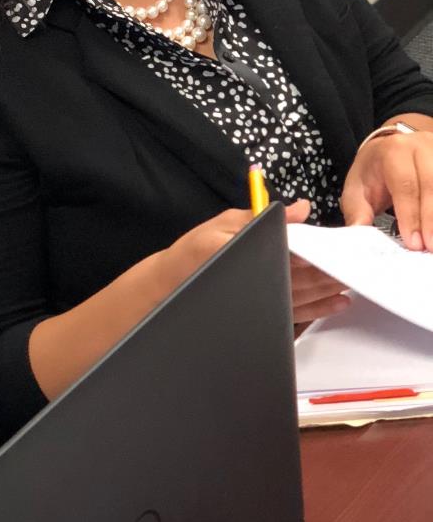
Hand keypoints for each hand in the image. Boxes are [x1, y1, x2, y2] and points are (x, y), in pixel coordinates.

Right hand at [165, 199, 348, 324]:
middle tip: (353, 262)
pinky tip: (334, 303)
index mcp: (246, 252)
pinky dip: (317, 308)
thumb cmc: (193, 254)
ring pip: (302, 295)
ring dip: (327, 289)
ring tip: (350, 280)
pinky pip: (294, 312)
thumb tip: (300, 209)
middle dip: (328, 270)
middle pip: (301, 275)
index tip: (338, 244)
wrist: (168, 287)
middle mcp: (253, 279)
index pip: (289, 250)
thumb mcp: (223, 223)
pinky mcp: (259, 312)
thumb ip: (263, 216)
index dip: (316, 249)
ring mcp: (258, 300)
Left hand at [340, 127, 432, 249]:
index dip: (411, 216)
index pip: (405, 185)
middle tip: (430, 247)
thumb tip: (358, 235)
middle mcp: (420, 147)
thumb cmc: (372, 172)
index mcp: (393, 151)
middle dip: (431, 219)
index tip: (414, 242)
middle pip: (431, 184)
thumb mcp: (356, 190)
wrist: (388, 147)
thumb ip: (358, 213)